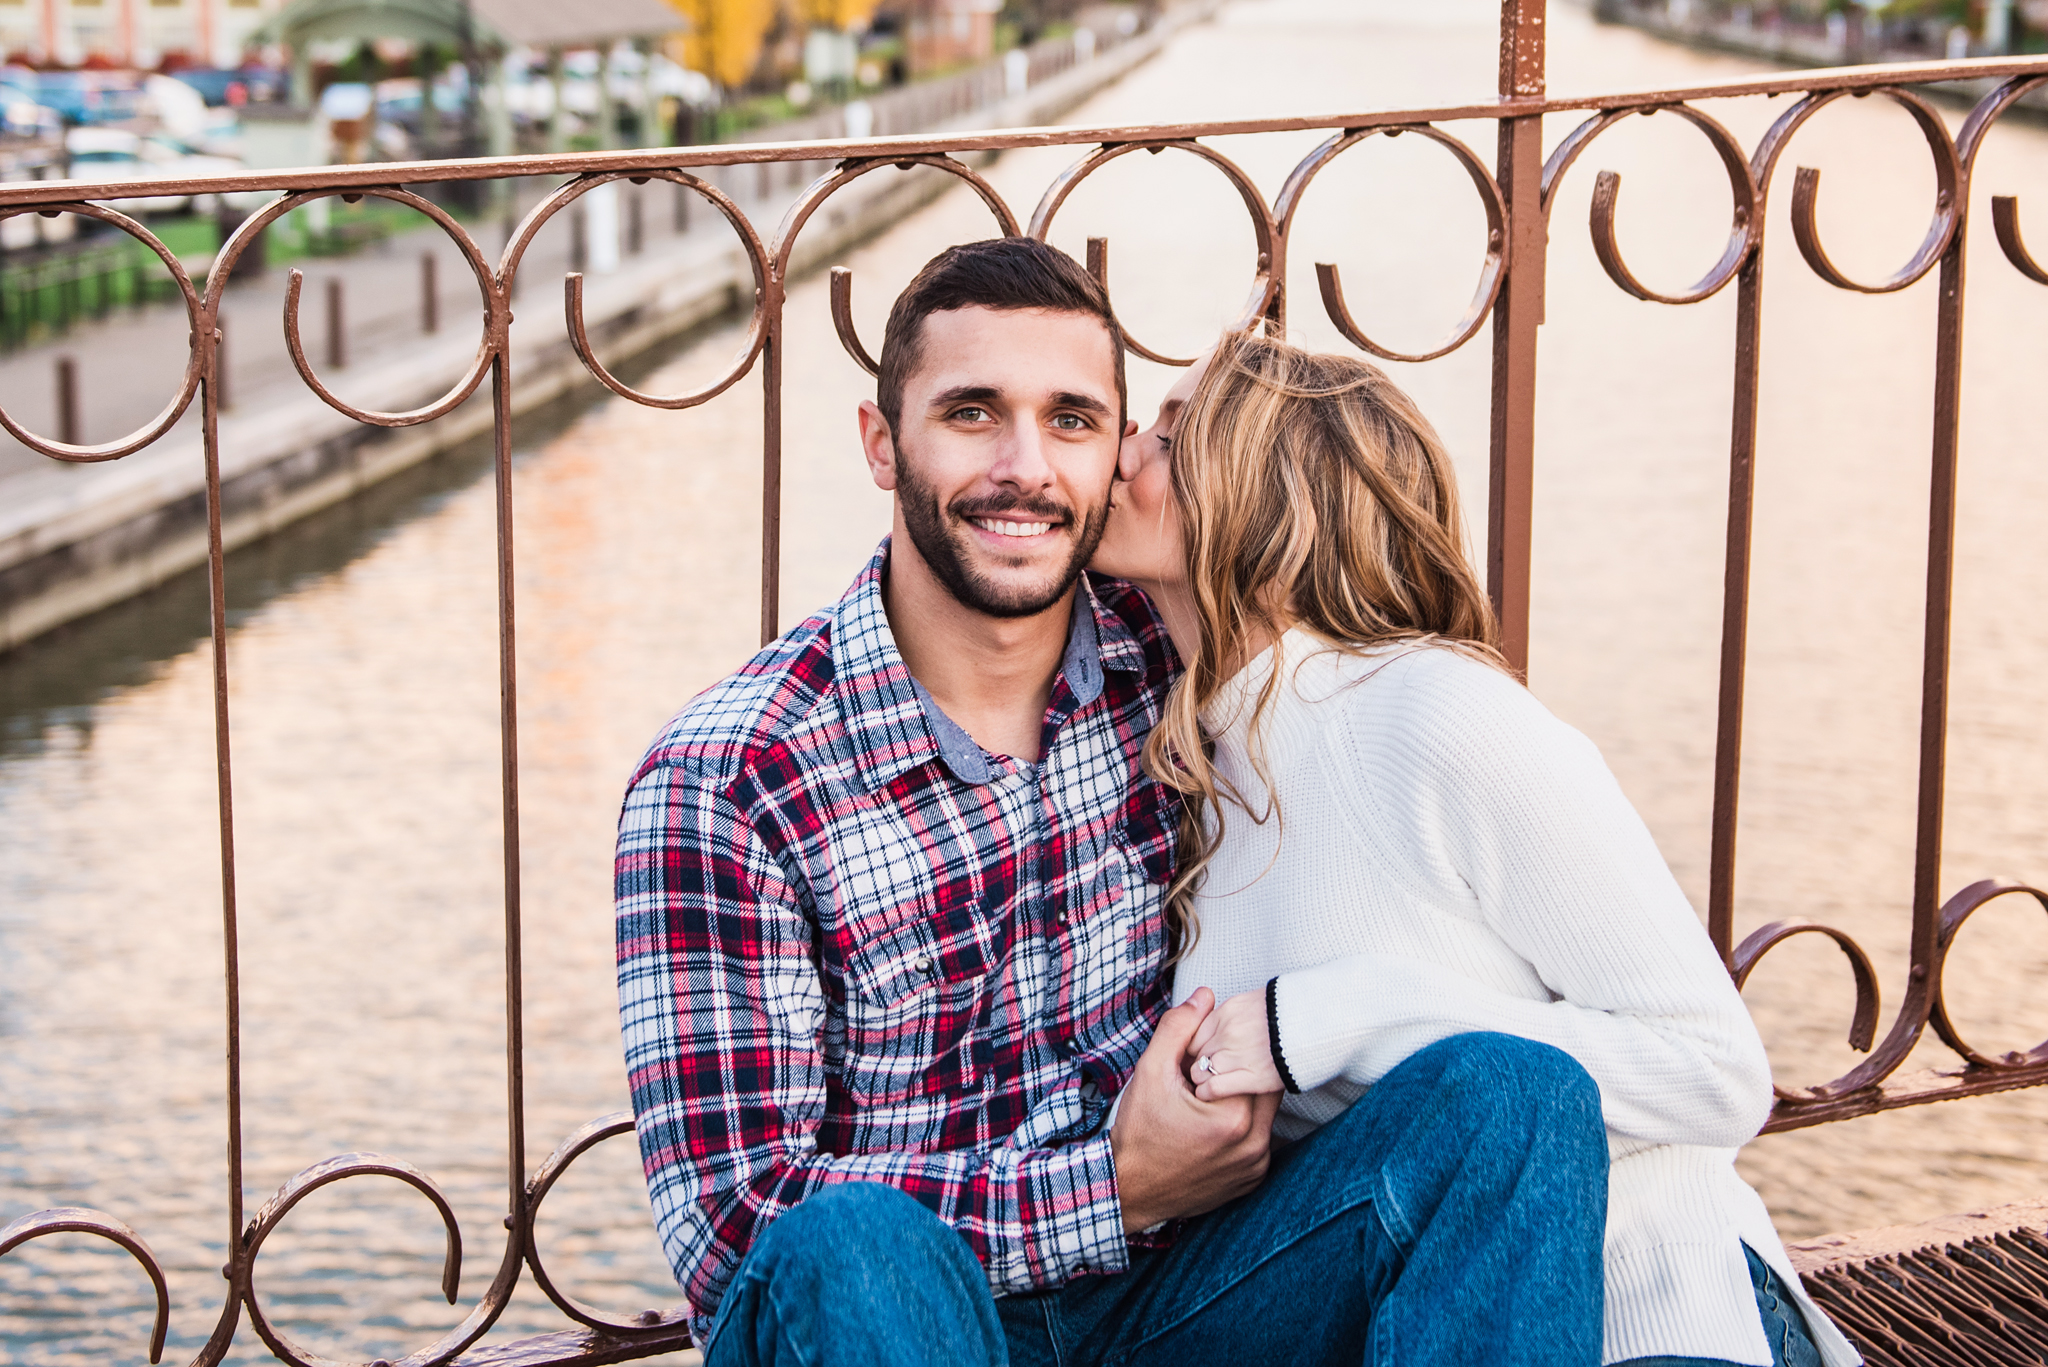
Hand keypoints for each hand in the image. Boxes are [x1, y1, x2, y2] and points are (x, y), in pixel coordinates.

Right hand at [1110, 987, 1280, 1231]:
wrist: (1130, 1190)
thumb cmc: (1139, 1133)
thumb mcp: (1151, 1072)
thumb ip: (1179, 1029)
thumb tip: (1205, 997)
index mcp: (1234, 1118)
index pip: (1256, 1065)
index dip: (1235, 1052)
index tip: (1214, 1054)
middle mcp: (1254, 1147)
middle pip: (1265, 1089)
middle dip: (1242, 1075)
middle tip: (1212, 1074)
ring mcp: (1255, 1167)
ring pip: (1263, 1115)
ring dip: (1243, 1101)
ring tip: (1208, 1101)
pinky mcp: (1250, 1180)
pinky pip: (1258, 1141)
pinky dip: (1242, 1128)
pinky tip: (1212, 1127)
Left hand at [1186, 987, 1283, 1100]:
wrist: (1319, 1023)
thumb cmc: (1287, 1015)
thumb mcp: (1251, 1004)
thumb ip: (1227, 1016)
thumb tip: (1208, 1022)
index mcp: (1226, 1012)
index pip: (1192, 1034)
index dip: (1194, 1049)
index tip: (1198, 1058)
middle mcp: (1229, 1031)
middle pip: (1195, 1053)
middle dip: (1196, 1064)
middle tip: (1199, 1075)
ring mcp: (1239, 1053)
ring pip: (1200, 1071)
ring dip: (1201, 1079)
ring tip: (1205, 1085)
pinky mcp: (1254, 1076)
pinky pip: (1213, 1087)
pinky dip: (1208, 1092)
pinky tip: (1210, 1094)